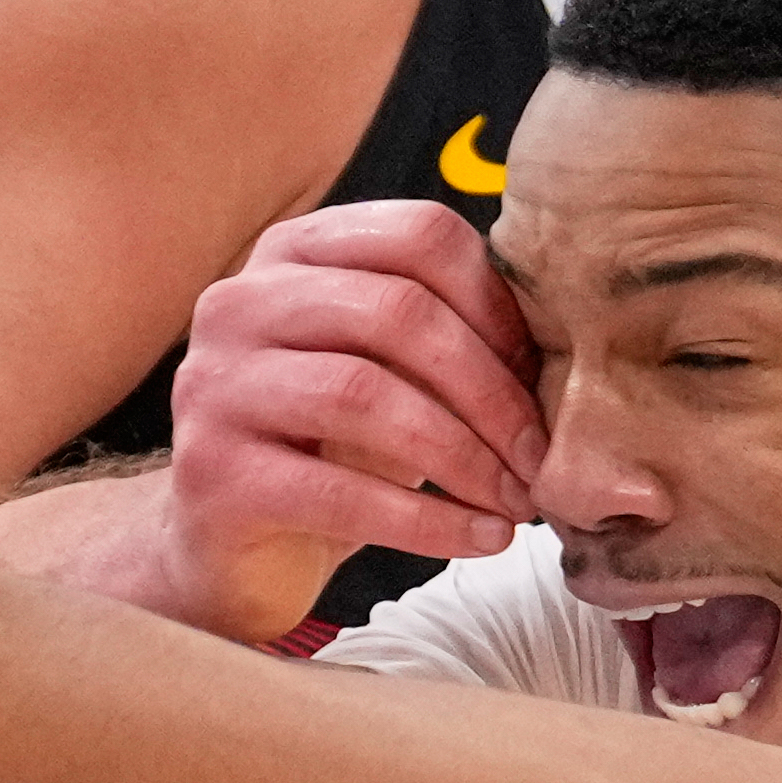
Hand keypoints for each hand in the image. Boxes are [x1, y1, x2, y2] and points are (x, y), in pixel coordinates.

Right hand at [160, 202, 543, 632]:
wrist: (232, 548)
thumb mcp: (391, 371)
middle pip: (397, 312)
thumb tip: (569, 339)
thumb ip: (450, 330)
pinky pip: (338, 491)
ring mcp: (215, 382)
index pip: (418, 234)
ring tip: (517, 502)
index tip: (541, 373)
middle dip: (490, 391)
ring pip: (365, 395)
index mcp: (295, 252)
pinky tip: (478, 540)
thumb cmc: (330, 447)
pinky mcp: (212, 470)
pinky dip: (427, 521)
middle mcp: (241, 301)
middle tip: (542, 457)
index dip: (497, 303)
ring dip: (464, 457)